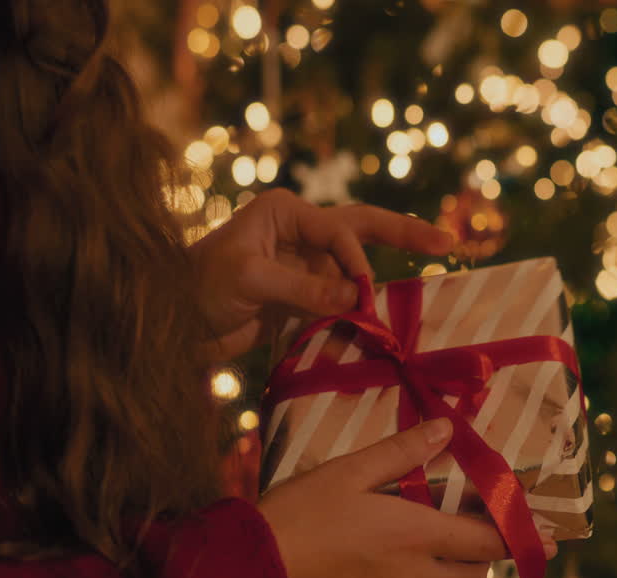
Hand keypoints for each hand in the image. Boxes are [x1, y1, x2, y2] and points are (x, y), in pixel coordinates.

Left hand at [188, 188, 452, 359]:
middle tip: (446, 243)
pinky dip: (360, 313)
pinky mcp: (301, 298)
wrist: (169, 326)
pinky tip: (383, 323)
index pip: (340, 230)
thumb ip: (304, 285)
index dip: (357, 261)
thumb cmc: (195, 288)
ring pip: (355, 270)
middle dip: (405, 236)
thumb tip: (359, 296)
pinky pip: (341, 301)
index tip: (363, 296)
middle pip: (364, 229)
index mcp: (284, 212)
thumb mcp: (249, 280)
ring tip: (421, 287)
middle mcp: (299, 233)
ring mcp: (303, 266)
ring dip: (379, 285)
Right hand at [257, 418, 555, 577]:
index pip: (488, 542)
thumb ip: (400, 452)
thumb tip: (447, 428)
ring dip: (442, 573)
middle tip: (474, 533)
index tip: (553, 538)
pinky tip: (372, 565)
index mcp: (413, 537)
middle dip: (484, 559)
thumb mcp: (345, 472)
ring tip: (416, 543)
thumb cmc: (293, 517)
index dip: (522, 538)